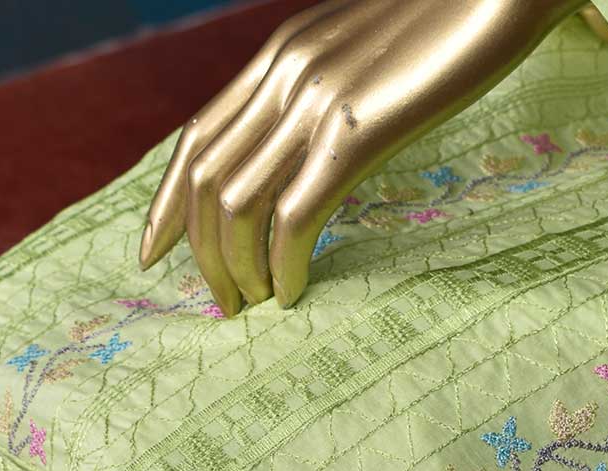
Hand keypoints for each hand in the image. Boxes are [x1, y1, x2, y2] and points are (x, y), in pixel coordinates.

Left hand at [139, 0, 592, 314]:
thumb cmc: (455, 15)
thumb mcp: (370, 49)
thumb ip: (333, 86)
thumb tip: (326, 140)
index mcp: (279, 56)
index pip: (195, 136)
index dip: (165, 203)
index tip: (152, 251)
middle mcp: (281, 75)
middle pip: (204, 179)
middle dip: (198, 253)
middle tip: (221, 304)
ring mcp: (314, 101)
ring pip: (236, 205)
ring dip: (236, 268)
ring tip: (255, 305)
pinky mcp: (354, 131)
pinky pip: (294, 217)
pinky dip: (284, 266)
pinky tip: (293, 293)